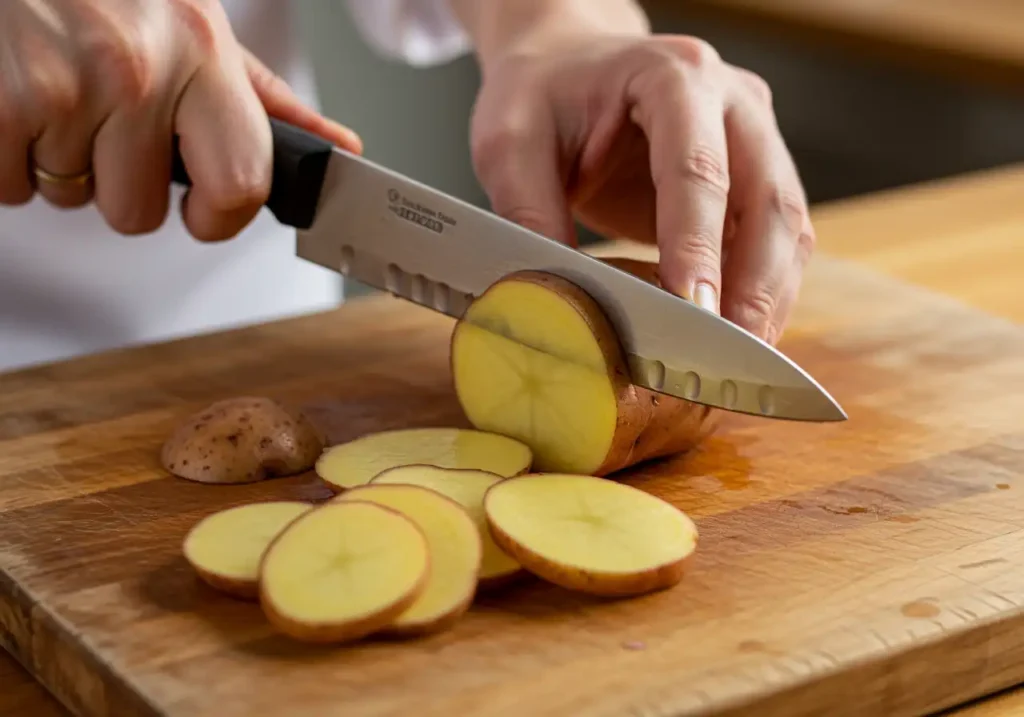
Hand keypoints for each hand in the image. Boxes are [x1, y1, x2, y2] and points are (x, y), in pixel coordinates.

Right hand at [0, 0, 360, 240]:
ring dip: (61, 160)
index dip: (218, 217)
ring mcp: (65, 89)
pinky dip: (9, 157)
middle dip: (117, 183)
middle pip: (138, 214)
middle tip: (103, 121)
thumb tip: (337, 146)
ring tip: (57, 92)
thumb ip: (263, 99)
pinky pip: (11, 187)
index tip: (201, 212)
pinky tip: (20, 99)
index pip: (242, 185)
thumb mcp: (198, 26)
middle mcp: (139, 72)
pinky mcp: (2, 106)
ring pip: (71, 199)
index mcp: (202, 53)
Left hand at [466, 25, 813, 344]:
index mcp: (672, 76)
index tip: (694, 312)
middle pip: (767, 201)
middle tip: (729, 358)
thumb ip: (528, 214)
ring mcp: (755, 137)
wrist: (570, 64)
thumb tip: (554, 300)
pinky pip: (778, 241)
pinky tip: (741, 335)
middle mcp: (732, 102)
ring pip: (788, 227)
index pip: (697, 170)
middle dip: (753, 288)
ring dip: (770, 299)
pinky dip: (765, 292)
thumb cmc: (543, 94)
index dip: (697, 246)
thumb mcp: (509, 143)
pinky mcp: (757, 174)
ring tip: (740, 363)